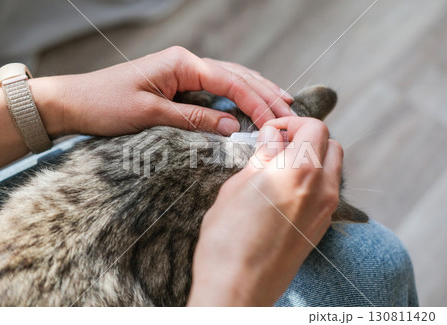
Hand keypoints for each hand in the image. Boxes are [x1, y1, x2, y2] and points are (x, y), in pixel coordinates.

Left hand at [38, 46, 294, 137]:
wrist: (74, 103)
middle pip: (236, 76)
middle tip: (290, 112)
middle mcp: (186, 62)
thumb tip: (234, 129)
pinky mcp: (178, 84)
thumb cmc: (105, 105)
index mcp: (181, 63)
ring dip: (256, 92)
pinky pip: (215, 89)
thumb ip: (194, 120)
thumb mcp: (150, 115)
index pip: (230, 82)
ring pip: (230, 79)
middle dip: (265, 94)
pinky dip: (236, 98)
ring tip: (282, 104)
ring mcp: (183, 71)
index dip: (255, 102)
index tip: (275, 122)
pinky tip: (250, 104)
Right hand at [187, 116, 342, 305]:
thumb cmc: (228, 238)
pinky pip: (328, 192)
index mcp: (299, 170)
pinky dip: (314, 180)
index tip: (271, 131)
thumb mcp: (237, 187)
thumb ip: (262, 157)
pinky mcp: (321, 229)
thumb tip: (272, 137)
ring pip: (333, 168)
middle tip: (278, 146)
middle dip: (307, 137)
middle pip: (331, 145)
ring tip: (281, 168)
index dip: (292, 123)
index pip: (315, 127)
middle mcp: (321, 189)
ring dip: (313, 158)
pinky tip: (286, 191)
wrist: (238, 288)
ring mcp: (325, 211)